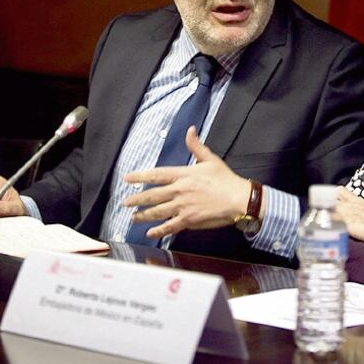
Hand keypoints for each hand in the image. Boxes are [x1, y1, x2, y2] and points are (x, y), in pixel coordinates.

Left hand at [123, 126, 251, 240]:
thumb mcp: (211, 159)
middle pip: (152, 195)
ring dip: (143, 215)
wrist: (238, 199)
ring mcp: (183, 206)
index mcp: (183, 174)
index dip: (140, 176)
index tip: (128, 178)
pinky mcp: (189, 220)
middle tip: (125, 202)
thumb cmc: (226, 179)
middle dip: (137, 199)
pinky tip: (150, 232)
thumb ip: (196, 146)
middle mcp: (180, 190)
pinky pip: (169, 226)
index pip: (156, 175)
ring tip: (133, 217)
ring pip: (157, 211)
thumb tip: (190, 130)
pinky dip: (159, 230)